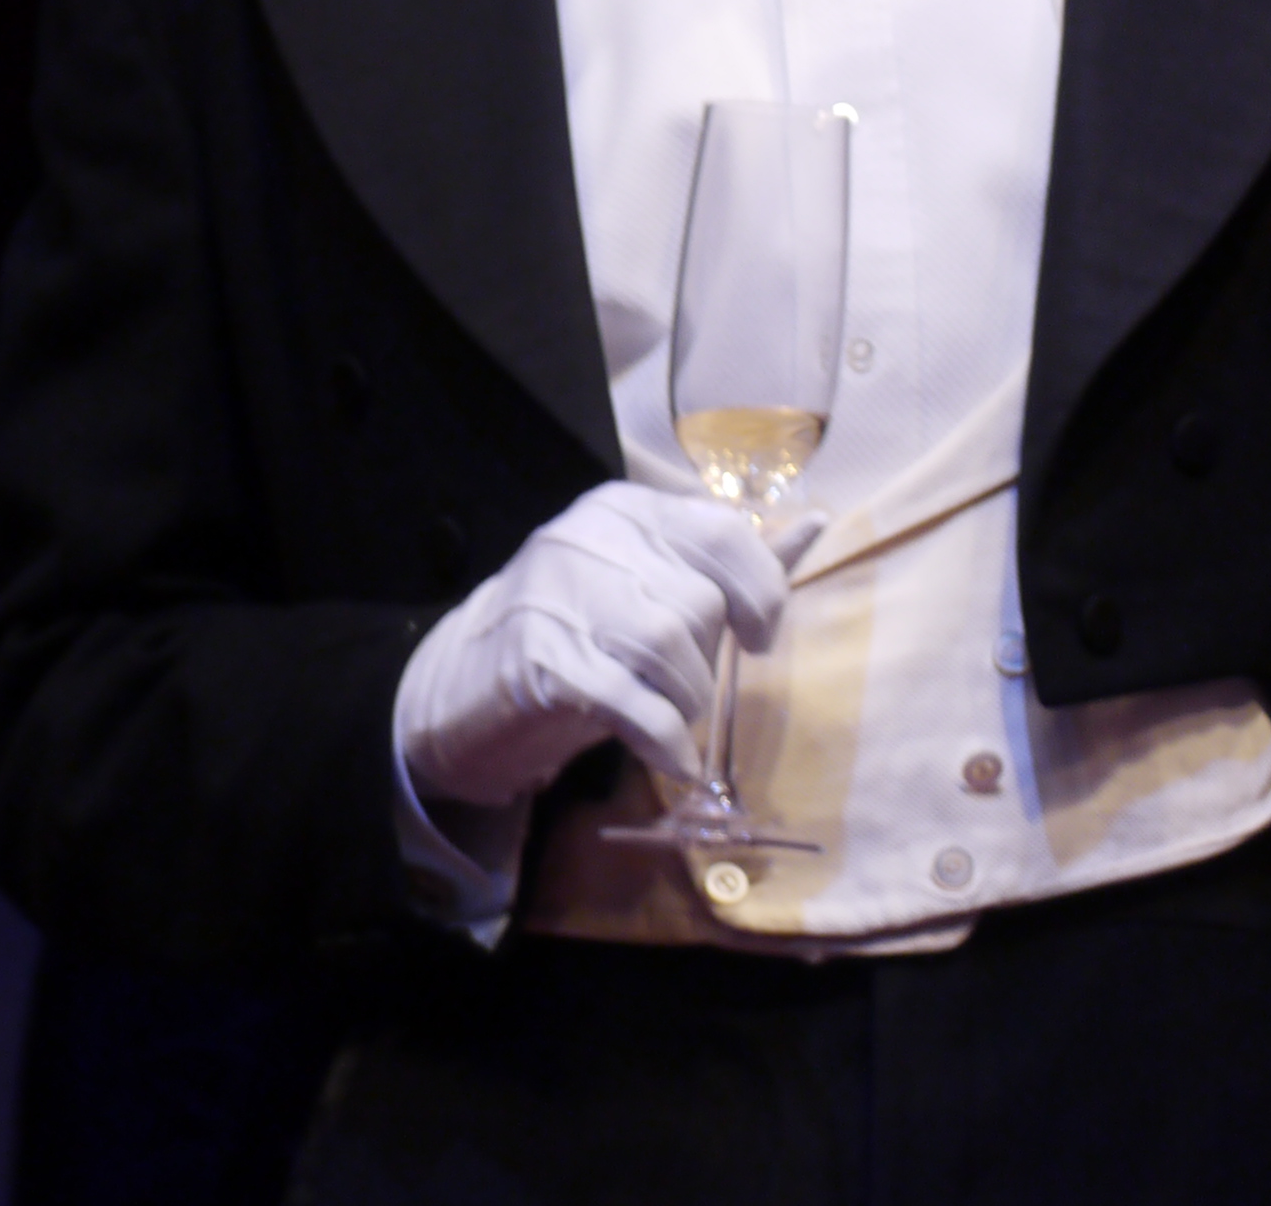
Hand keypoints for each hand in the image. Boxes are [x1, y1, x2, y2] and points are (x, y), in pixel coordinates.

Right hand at [391, 481, 819, 808]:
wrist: (455, 688)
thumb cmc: (573, 633)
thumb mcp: (650, 583)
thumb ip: (731, 562)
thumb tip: (815, 525)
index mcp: (625, 510)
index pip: (723, 531)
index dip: (762, 590)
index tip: (758, 637)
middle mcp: (591, 539)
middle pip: (700, 599)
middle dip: (708, 659)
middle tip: (683, 684)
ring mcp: (561, 597)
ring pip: (672, 644)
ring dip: (687, 699)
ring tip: (670, 717)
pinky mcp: (543, 662)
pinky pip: (634, 702)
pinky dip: (667, 741)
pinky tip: (673, 761)